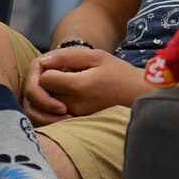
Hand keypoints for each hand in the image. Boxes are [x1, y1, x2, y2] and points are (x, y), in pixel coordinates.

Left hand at [22, 48, 150, 125]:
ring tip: (67, 82)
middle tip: (65, 72)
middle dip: (48, 80)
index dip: (50, 68)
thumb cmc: (117, 72)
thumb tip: (42, 62)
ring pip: (46, 105)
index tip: (64, 65)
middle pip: (42, 93)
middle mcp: (74, 105)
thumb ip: (67, 57)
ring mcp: (75, 116)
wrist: (136, 94)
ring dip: (50, 92)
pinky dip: (55, 103)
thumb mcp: (95, 56)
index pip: (44, 79)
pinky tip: (70, 93)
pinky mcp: (77, 122)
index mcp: (78, 86)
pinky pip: (54, 114)